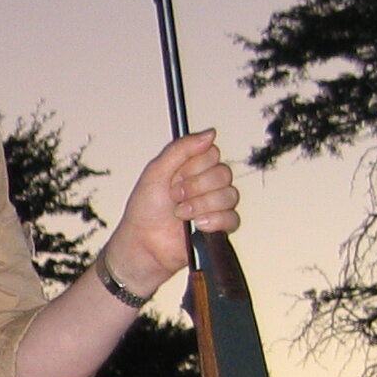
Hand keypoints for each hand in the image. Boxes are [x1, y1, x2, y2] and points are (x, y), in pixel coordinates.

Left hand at [101, 130, 239, 298]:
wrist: (143, 244)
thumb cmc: (145, 210)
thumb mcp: (156, 171)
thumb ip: (181, 149)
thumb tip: (211, 132)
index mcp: (192, 168)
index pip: (212, 153)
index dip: (195, 165)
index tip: (176, 176)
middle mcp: (206, 184)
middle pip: (223, 173)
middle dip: (196, 186)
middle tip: (175, 196)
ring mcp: (214, 205)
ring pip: (230, 195)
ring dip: (201, 205)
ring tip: (180, 214)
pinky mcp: (219, 227)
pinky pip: (232, 218)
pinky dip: (213, 221)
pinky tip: (196, 225)